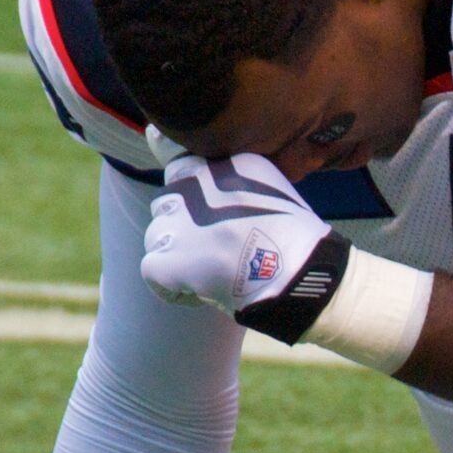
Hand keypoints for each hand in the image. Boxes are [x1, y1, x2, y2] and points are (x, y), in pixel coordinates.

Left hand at [139, 153, 337, 317]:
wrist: (299, 277)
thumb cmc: (298, 244)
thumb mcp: (276, 191)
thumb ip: (239, 182)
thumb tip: (200, 177)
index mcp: (229, 163)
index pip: (180, 160)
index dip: (187, 187)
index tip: (200, 208)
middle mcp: (197, 183)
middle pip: (168, 203)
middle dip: (184, 225)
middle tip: (217, 248)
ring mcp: (178, 222)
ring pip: (157, 236)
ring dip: (179, 255)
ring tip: (212, 271)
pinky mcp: (167, 258)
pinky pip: (153, 269)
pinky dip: (174, 286)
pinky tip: (204, 291)